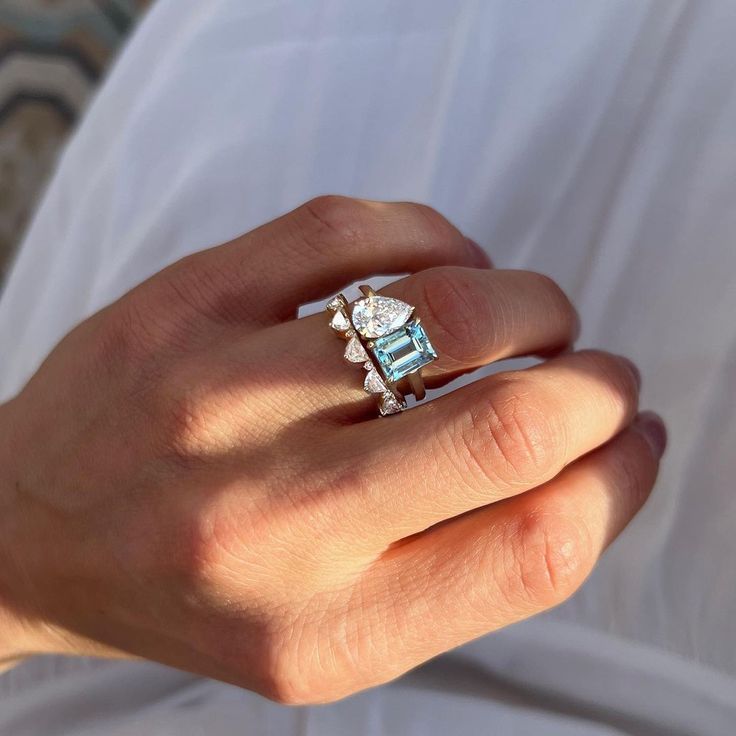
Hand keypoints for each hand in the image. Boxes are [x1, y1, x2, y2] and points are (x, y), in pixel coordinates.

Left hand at [0, 196, 664, 702]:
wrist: (32, 532)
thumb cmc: (194, 590)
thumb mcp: (331, 634)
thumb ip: (460, 564)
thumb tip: (581, 462)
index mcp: (326, 624)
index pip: (534, 547)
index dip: (620, 482)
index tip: (635, 441)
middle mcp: (274, 518)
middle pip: (507, 428)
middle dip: (595, 387)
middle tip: (600, 373)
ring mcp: (220, 395)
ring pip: (443, 309)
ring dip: (529, 304)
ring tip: (534, 319)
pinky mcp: (185, 301)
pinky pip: (351, 230)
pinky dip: (435, 238)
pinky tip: (444, 268)